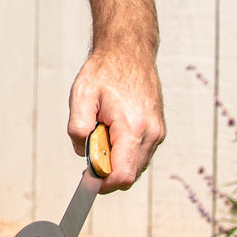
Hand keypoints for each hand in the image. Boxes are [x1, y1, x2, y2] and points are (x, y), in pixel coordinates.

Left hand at [67, 46, 164, 193]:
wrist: (129, 52)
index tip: (86, 179)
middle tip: (90, 148)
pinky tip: (111, 129)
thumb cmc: (104, 72)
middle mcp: (151, 134)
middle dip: (107, 171)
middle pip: (129, 175)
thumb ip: (79, 127)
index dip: (102, 184)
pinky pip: (139, 153)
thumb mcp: (81, 95)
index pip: (122, 175)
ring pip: (135, 165)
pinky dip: (124, 151)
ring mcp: (157, 132)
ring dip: (115, 159)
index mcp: (132, 128)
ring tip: (101, 130)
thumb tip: (84, 154)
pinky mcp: (158, 130)